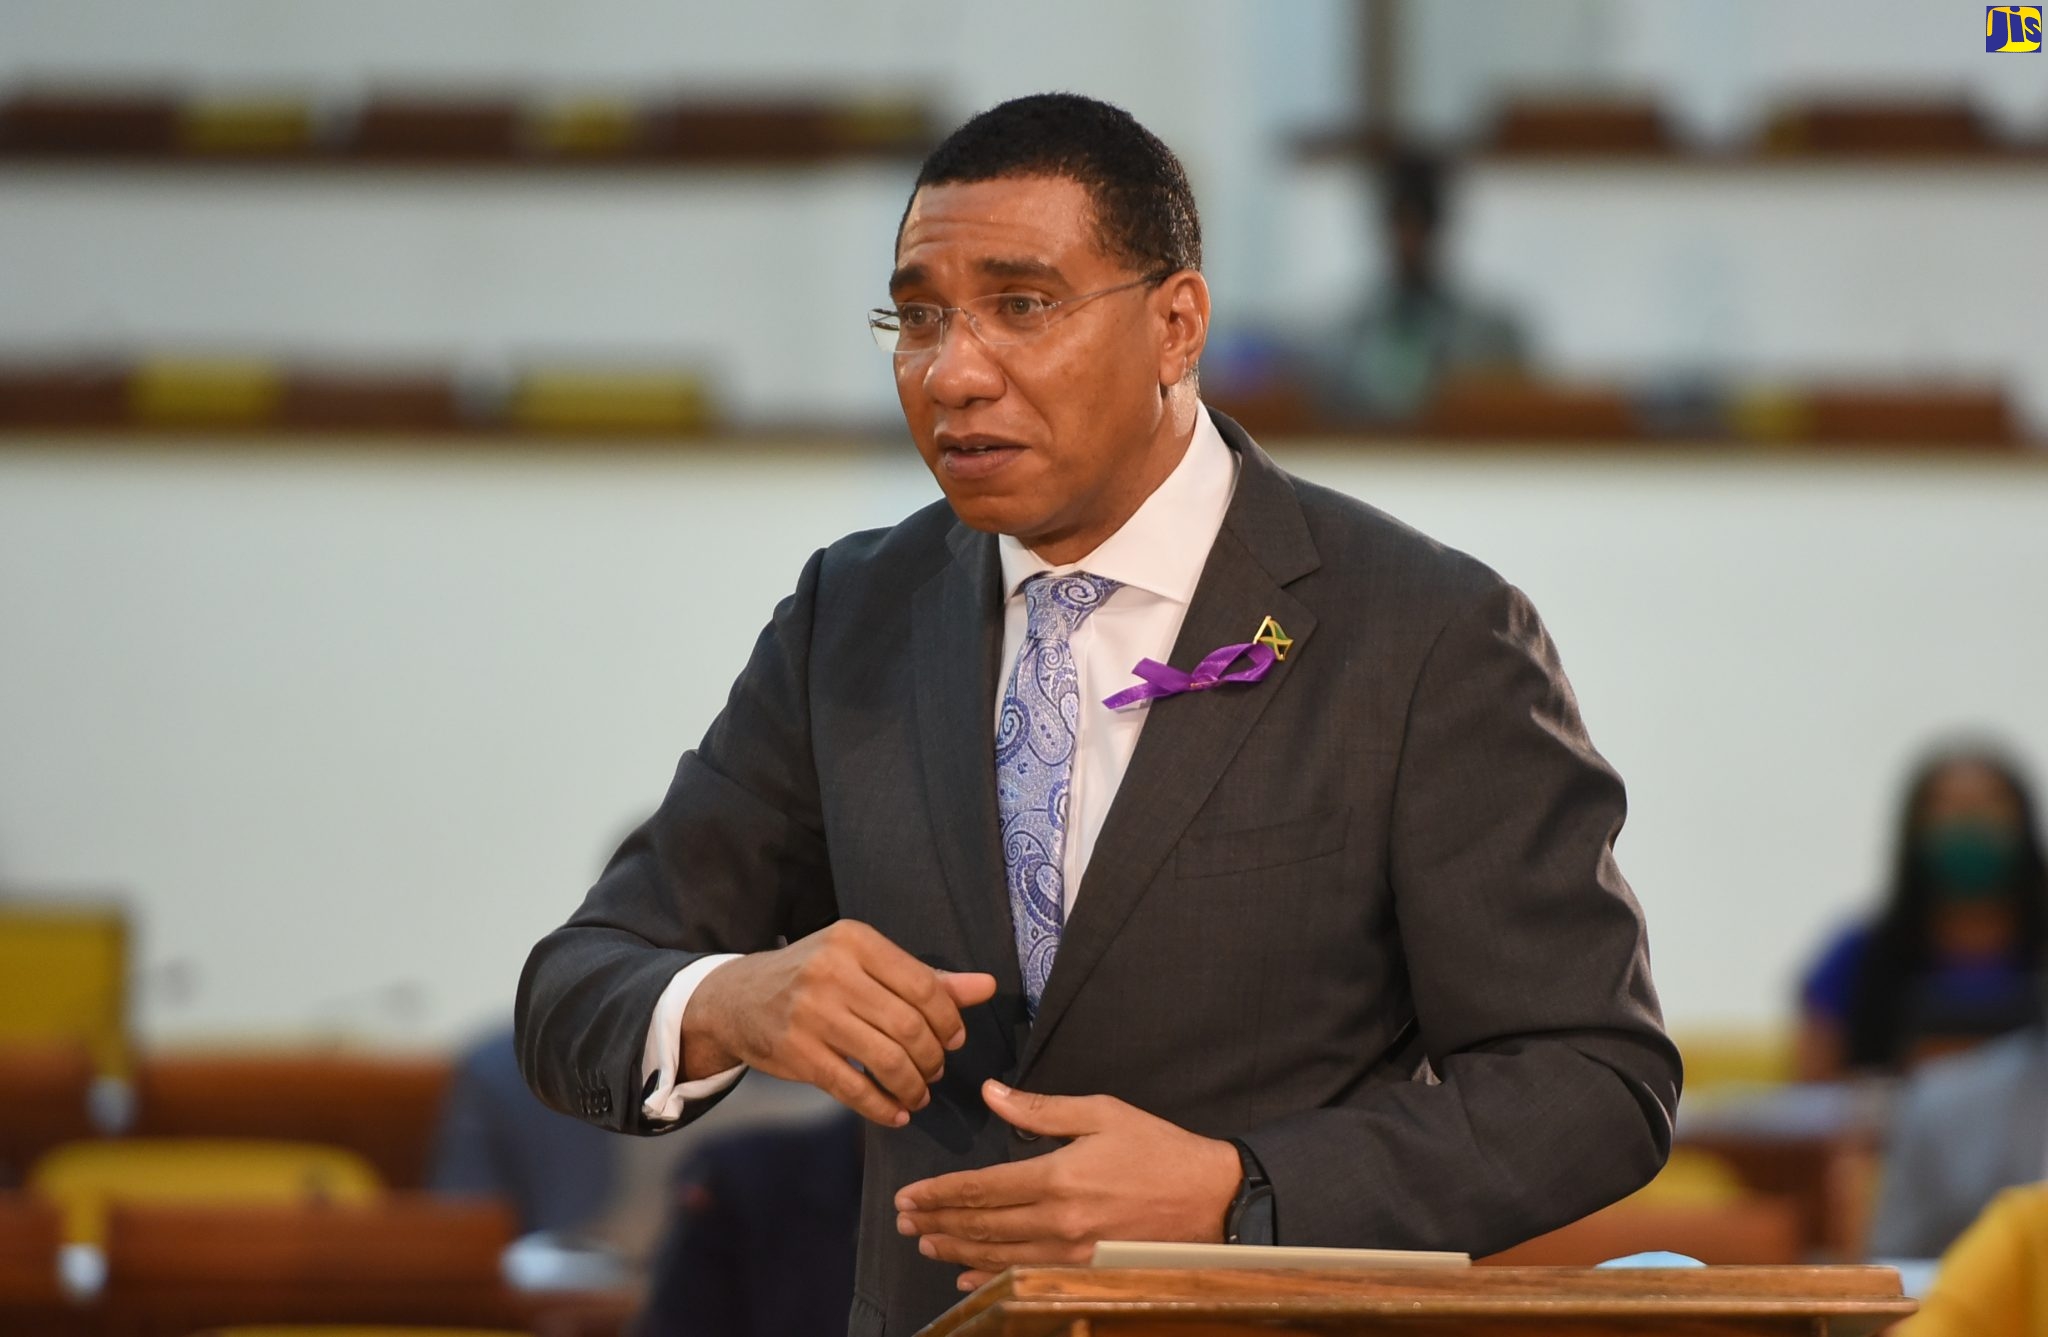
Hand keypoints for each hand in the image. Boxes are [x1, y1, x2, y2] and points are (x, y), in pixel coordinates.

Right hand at [681, 921, 995, 1127]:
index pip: (923, 986)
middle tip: (936, 1071)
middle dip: (933, 1058)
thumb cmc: (813, 977)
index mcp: (855, 941)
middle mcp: (832, 972)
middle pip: (909, 1026)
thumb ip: (924, 977)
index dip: (950, 1021)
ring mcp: (811, 1013)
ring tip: (918, 1093)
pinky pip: (854, 1088)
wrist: (736, 998)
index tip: (954, 1040)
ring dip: (913, 1085)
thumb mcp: (863, 963)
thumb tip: (987, 986)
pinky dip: (883, 1107)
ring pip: (886, 1059)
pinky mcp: (796, 1053)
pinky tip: (895, 1112)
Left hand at [894, 1080, 1242, 1290]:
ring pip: (997, 1256)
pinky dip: (990, 1279)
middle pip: (981, 1227)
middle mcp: (1058, 1221)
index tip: (909, 1195)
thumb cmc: (1159, 1149)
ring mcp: (1071, 1254)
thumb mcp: (1102, 1112)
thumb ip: (1041, 1109)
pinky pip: (1025, 1278)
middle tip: (903, 1220)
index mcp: (1057, 1176)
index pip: (982, 1189)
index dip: (940, 1193)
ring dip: (956, 1251)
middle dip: (937, 1223)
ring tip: (925, 1243)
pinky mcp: (1085, 1271)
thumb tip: (992, 1093)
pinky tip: (967, 1277)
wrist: (1213, 1199)